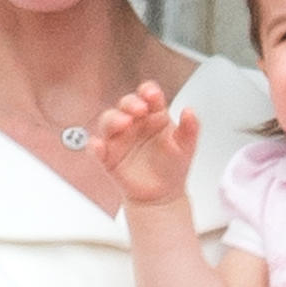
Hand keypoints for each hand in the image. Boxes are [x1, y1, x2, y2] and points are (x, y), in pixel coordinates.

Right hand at [89, 81, 198, 205]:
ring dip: (113, 119)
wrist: (162, 195)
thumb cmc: (172, 166)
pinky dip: (95, 146)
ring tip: (124, 123)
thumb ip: (190, 128)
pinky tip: (98, 146)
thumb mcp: (186, 147)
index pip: (148, 95)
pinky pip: (96, 149)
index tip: (153, 95)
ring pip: (108, 121)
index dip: (148, 91)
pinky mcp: (107, 157)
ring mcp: (119, 139)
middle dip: (131, 103)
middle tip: (140, 109)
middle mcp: (134, 123)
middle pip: (126, 104)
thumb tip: (190, 111)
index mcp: (153, 114)